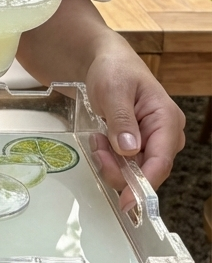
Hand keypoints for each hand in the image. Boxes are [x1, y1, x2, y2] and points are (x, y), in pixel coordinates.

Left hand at [85, 45, 184, 207]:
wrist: (104, 61)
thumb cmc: (113, 69)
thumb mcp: (113, 90)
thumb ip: (122, 120)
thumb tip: (129, 150)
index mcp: (166, 119)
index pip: (161, 161)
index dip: (144, 185)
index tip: (126, 201)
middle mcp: (165, 134)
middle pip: (147, 171)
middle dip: (118, 168)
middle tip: (96, 147)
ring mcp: (153, 141)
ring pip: (134, 171)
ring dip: (111, 162)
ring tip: (97, 137)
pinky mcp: (140, 145)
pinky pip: (126, 164)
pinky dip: (110, 158)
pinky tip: (100, 139)